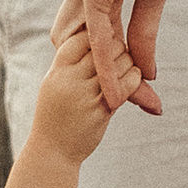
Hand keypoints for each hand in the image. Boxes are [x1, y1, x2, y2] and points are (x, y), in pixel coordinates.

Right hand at [27, 17, 136, 165]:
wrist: (53, 152)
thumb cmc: (55, 114)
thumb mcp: (54, 85)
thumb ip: (70, 64)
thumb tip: (91, 37)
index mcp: (57, 71)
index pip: (80, 39)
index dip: (96, 35)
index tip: (104, 38)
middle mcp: (71, 81)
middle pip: (102, 48)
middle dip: (116, 46)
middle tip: (121, 51)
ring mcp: (87, 96)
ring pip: (118, 64)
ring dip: (129, 61)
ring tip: (128, 64)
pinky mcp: (103, 110)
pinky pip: (127, 85)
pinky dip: (135, 77)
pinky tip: (134, 78)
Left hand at [63, 0, 187, 112]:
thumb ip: (145, 29)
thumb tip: (147, 68)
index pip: (97, 41)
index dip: (109, 69)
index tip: (129, 97)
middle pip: (85, 50)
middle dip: (101, 81)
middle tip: (124, 108)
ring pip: (90, 47)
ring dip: (105, 79)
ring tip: (119, 108)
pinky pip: (97, 33)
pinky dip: (106, 62)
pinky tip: (116, 84)